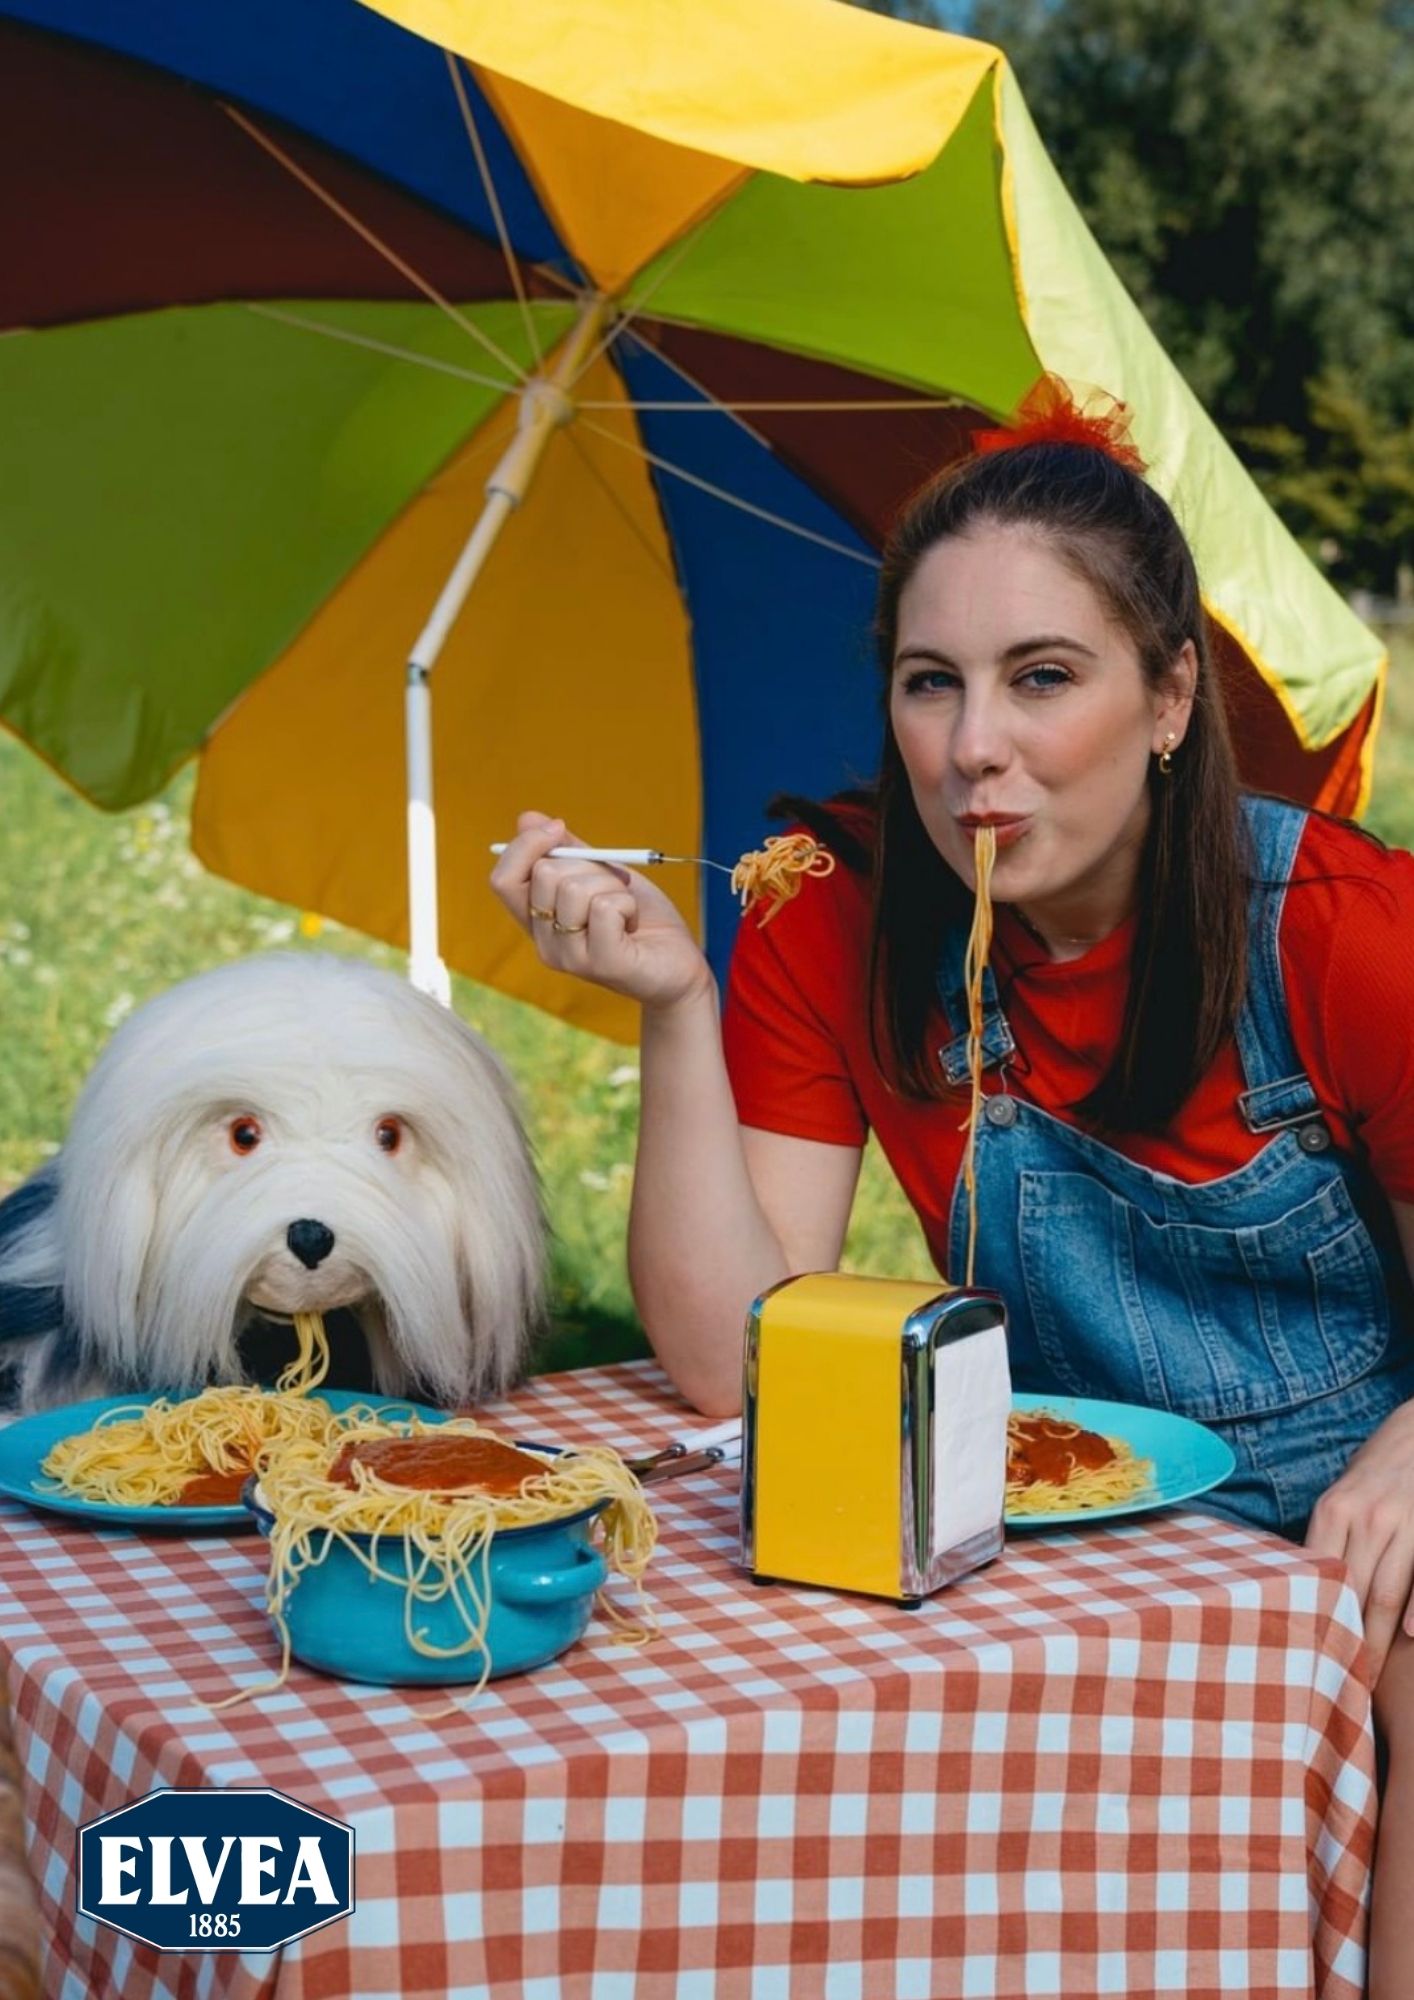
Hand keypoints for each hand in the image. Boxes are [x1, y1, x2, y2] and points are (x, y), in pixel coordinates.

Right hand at [489, 811, 714, 1011]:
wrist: (678, 962)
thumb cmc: (639, 917)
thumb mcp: (601, 874)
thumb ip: (566, 850)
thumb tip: (527, 819)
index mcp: (537, 919)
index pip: (503, 880)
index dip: (525, 846)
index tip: (557, 828)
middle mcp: (545, 942)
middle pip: (543, 874)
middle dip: (587, 865)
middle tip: (612, 888)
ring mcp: (570, 957)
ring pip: (574, 889)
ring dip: (612, 886)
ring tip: (626, 910)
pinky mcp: (601, 964)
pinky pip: (605, 908)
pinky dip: (628, 904)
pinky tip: (633, 924)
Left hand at [1305, 1396, 1413, 1679]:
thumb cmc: (1378, 1470)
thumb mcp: (1344, 1497)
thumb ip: (1330, 1538)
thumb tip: (1300, 1585)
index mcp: (1332, 1511)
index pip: (1316, 1577)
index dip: (1312, 1620)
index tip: (1305, 1659)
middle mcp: (1363, 1516)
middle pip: (1349, 1592)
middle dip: (1343, 1641)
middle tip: (1334, 1685)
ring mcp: (1398, 1520)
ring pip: (1385, 1592)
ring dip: (1374, 1639)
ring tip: (1364, 1678)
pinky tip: (1411, 1638)